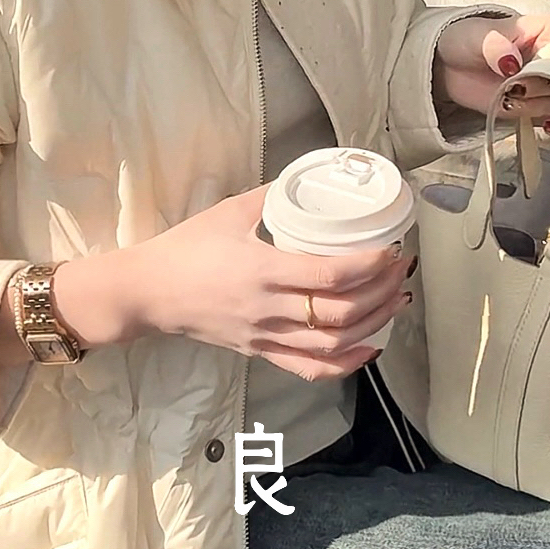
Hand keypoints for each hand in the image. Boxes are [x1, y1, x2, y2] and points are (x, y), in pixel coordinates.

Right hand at [134, 185, 412, 383]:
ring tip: (395, 302)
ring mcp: (265, 336)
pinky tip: (369, 347)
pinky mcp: (260, 352)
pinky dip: (346, 363)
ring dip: (373, 325)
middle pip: (341, 313)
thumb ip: (271, 196)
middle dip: (381, 293)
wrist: (149, 293)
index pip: (330, 276)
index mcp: (262, 270)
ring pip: (333, 345)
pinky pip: (310, 369)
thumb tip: (308, 180)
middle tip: (400, 271)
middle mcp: (268, 310)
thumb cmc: (186, 248)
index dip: (370, 266)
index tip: (391, 250)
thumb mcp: (228, 212)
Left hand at [435, 12, 549, 135]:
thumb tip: (511, 63)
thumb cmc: (470, 41)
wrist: (452, 67)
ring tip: (511, 100)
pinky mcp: (545, 108)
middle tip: (516, 89)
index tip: (532, 74)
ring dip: (542, 108)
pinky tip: (543, 125)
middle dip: (546, 91)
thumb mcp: (477, 37)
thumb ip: (496, 46)